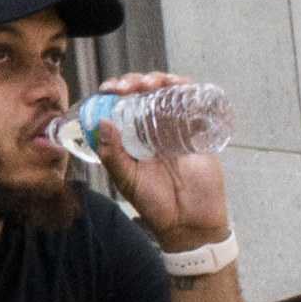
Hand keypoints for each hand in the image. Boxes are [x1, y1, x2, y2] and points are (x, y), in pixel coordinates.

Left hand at [87, 69, 228, 251]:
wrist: (189, 222)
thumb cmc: (155, 203)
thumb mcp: (126, 179)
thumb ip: (112, 154)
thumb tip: (102, 122)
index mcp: (131, 137)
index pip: (121, 105)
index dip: (114, 92)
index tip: (107, 89)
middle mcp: (152, 129)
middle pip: (144, 93)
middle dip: (134, 81)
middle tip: (127, 87)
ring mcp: (177, 128)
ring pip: (168, 92)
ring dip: (159, 79)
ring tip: (150, 84)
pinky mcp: (199, 132)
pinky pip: (195, 104)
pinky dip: (188, 89)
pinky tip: (178, 85)